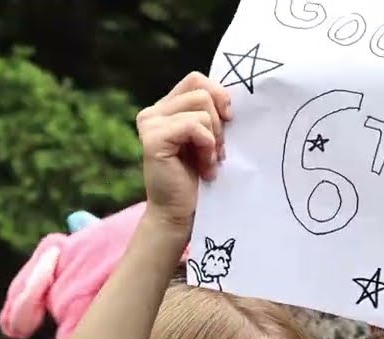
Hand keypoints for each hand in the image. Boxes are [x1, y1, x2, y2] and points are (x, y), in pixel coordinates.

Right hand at [137, 71, 233, 227]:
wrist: (183, 214)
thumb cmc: (201, 179)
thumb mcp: (211, 139)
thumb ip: (213, 114)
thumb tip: (232, 97)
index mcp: (166, 108)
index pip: (197, 80)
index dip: (219, 96)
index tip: (229, 123)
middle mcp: (153, 112)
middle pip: (202, 91)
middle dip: (219, 122)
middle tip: (217, 151)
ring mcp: (150, 123)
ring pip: (201, 107)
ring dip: (214, 138)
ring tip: (209, 161)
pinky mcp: (153, 139)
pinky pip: (193, 126)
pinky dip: (207, 146)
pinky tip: (205, 167)